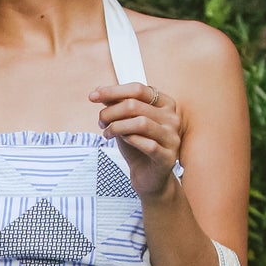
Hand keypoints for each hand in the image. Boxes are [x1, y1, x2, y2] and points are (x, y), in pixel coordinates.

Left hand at [90, 79, 182, 201]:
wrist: (147, 175)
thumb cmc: (137, 145)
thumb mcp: (125, 121)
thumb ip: (116, 105)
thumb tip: (98, 91)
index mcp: (165, 104)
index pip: (138, 89)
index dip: (113, 91)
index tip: (93, 96)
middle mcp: (172, 118)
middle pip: (135, 105)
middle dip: (111, 112)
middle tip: (100, 121)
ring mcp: (172, 137)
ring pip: (141, 123)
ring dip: (117, 126)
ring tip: (107, 133)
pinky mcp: (168, 157)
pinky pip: (147, 144)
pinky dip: (129, 140)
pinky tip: (120, 141)